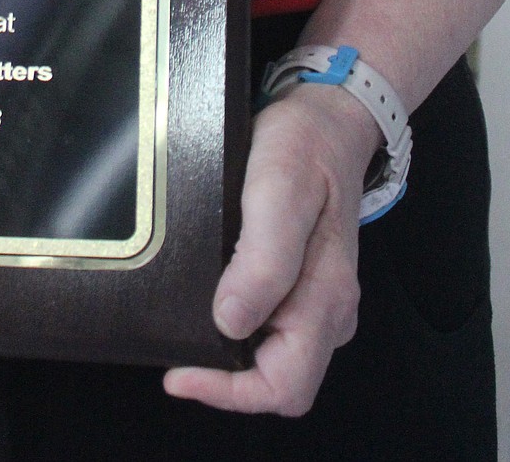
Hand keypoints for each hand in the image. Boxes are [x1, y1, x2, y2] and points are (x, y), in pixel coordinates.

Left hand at [164, 85, 377, 415]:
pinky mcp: (309, 282)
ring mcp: (321, 298)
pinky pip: (277, 328)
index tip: (181, 373)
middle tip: (179, 352)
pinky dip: (242, 329)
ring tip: (190, 329)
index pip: (284, 385)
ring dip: (233, 357)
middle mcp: (330, 308)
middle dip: (228, 379)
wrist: (327, 115)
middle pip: (281, 381)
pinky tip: (215, 303)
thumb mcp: (279, 190)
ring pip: (278, 358)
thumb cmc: (305, 146)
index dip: (230, 392)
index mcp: (327, 296)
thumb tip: (231, 322)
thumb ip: (262, 260)